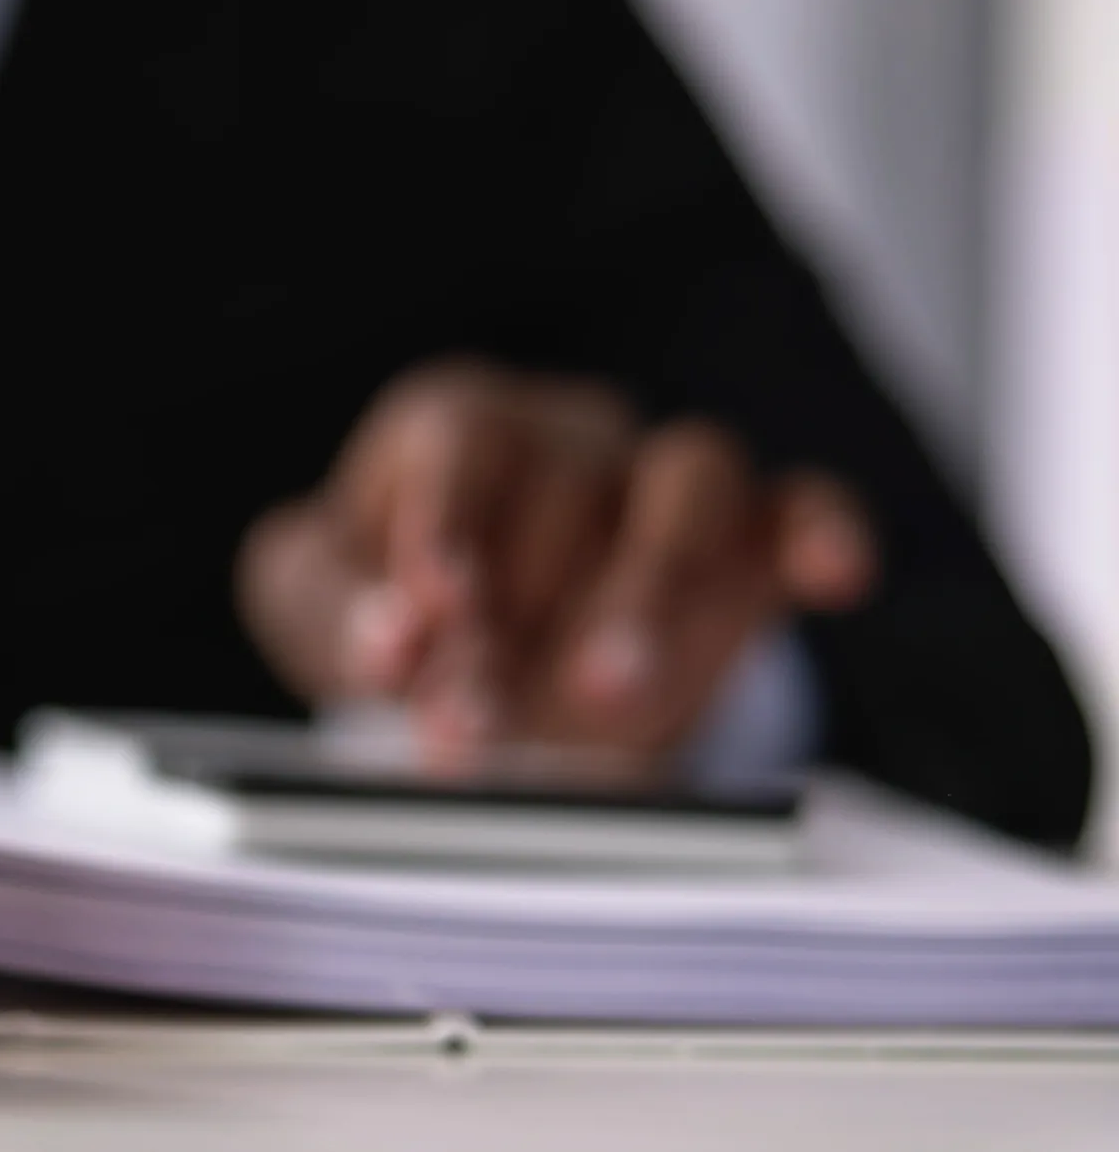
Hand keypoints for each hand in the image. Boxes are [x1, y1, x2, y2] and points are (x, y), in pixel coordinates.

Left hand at [235, 357, 875, 770]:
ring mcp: (660, 479)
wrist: (488, 679)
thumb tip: (391, 637)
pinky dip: (820, 534)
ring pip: (684, 486)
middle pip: (562, 491)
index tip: (434, 605)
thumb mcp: (320, 606)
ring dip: (648, 589)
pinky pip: (801, 508)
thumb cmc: (394, 617)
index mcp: (455, 427)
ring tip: (607, 689)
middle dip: (520, 620)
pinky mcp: (750, 537)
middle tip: (477, 724)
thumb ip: (338, 614)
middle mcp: (566, 434)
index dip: (445, 520)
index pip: (460, 441)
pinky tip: (831, 576)